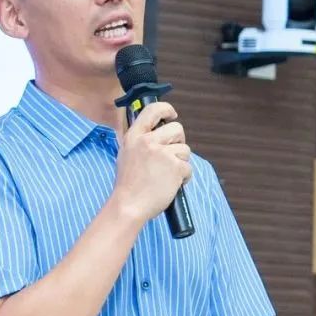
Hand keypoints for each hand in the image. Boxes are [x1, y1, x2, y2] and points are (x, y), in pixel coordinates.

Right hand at [113, 101, 191, 224]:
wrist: (129, 205)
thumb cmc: (128, 184)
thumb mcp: (126, 154)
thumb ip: (140, 140)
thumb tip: (156, 130)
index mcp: (134, 136)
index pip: (153, 110)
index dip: (166, 109)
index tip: (172, 114)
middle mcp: (148, 141)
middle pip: (177, 128)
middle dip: (179, 141)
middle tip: (171, 154)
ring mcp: (162, 154)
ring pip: (185, 149)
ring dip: (181, 162)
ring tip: (167, 175)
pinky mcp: (175, 167)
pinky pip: (188, 167)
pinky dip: (184, 177)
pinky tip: (172, 184)